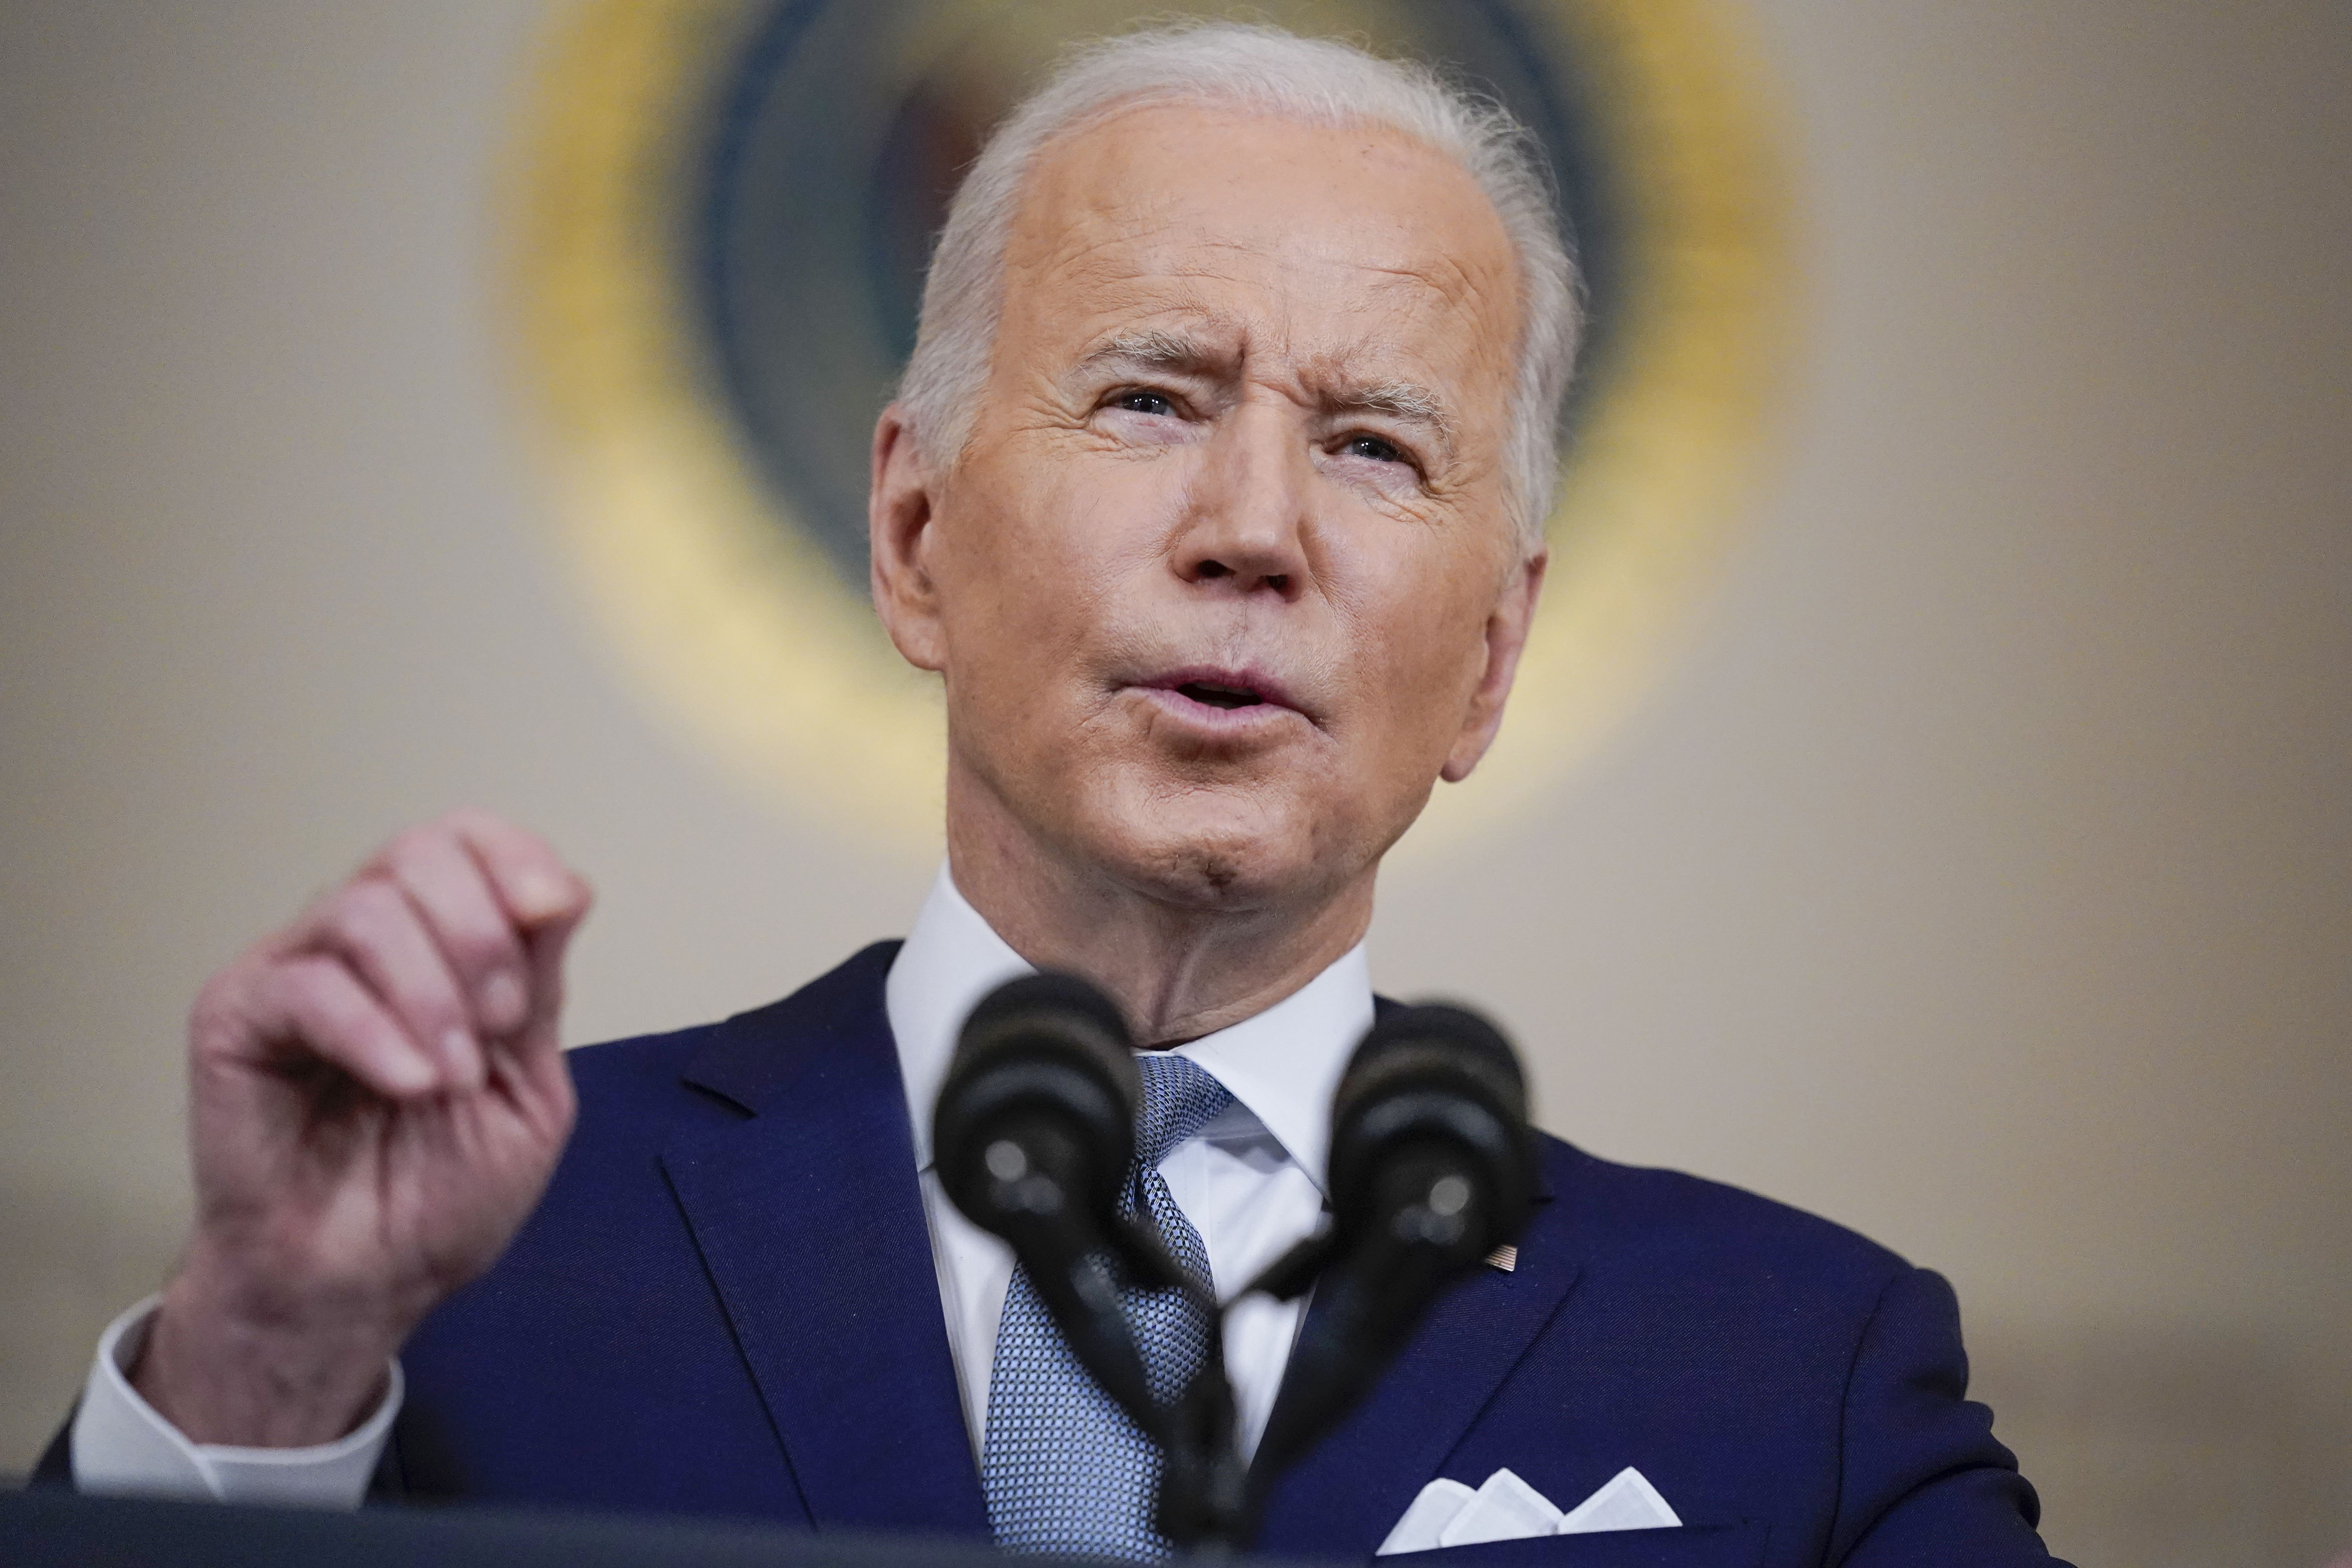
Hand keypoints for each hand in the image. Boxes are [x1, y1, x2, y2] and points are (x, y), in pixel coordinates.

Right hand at [132, 809, 592, 1446]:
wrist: (363, 1284)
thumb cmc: (438, 1194)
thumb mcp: (528, 1088)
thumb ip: (539, 989)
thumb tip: (562, 889)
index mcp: (436, 943)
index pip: (466, 838)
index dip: (516, 857)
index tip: (552, 913)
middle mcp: (363, 940)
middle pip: (420, 853)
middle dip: (482, 935)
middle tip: (501, 1026)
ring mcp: (294, 971)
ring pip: (366, 910)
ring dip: (433, 994)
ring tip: (451, 1079)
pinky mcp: (235, 1018)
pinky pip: (308, 986)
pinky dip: (375, 1033)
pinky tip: (410, 1086)